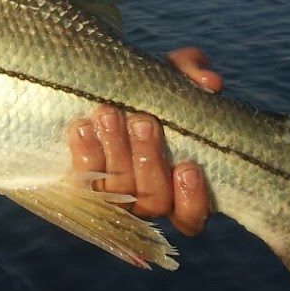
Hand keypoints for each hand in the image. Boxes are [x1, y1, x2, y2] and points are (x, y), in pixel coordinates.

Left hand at [69, 47, 222, 236]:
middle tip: (142, 121)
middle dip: (148, 159)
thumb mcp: (167, 77)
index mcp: (175, 187)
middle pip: (153, 199)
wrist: (88, 89)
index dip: (192, 200)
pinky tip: (82, 127)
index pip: (191, 216)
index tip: (188, 167)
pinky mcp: (78, 186)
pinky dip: (84, 154)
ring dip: (116, 152)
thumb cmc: (141, 92)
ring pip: (117, 191)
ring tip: (109, 114)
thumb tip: (210, 82)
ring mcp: (110, 197)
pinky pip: (81, 182)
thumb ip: (191, 73)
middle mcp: (144, 200)